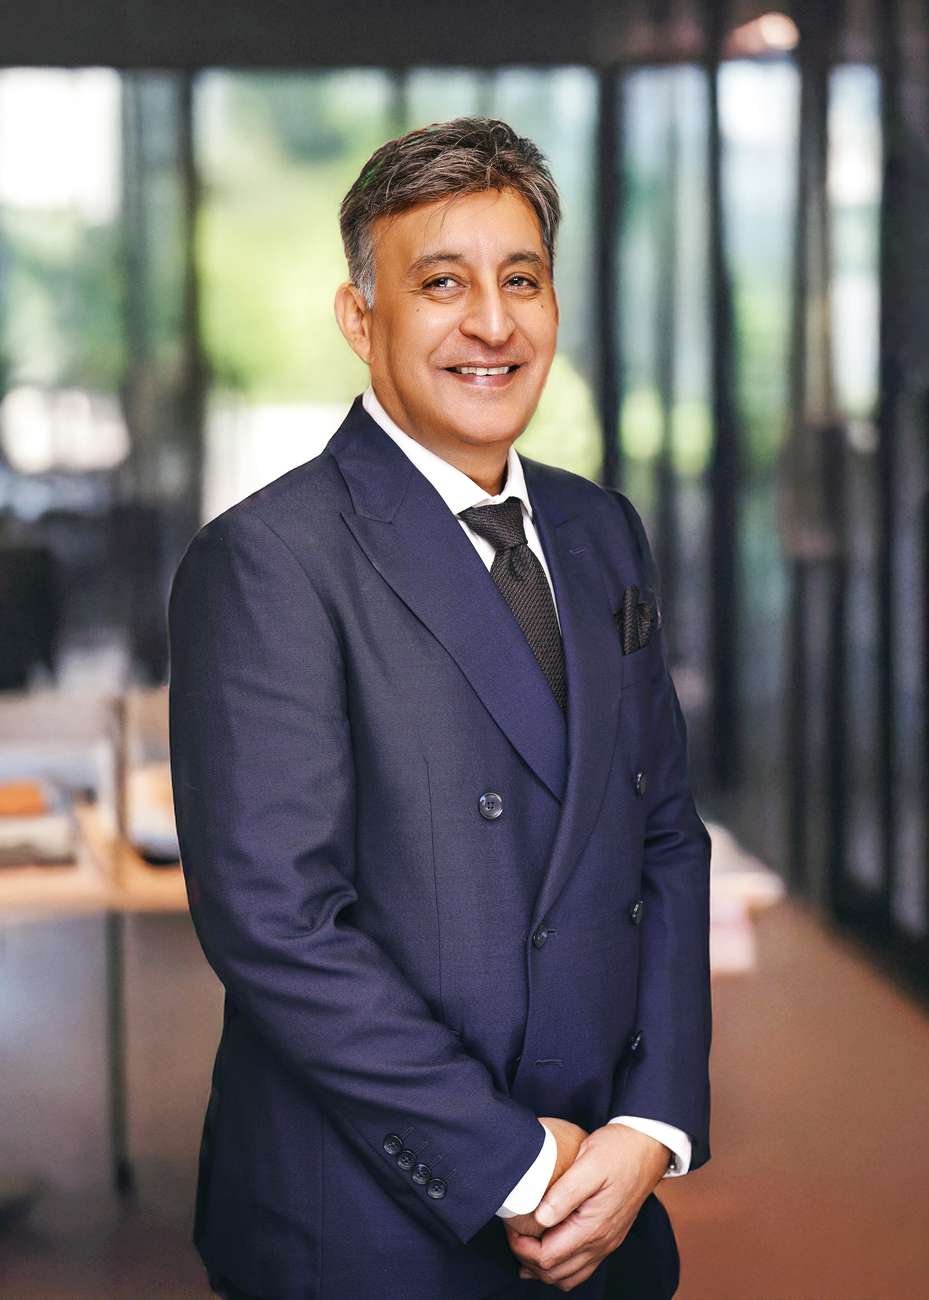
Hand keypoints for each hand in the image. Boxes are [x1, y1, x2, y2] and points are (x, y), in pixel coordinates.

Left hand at [506, 1124, 668, 1290]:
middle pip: (554, 1274)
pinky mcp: (608, 1238)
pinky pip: (581, 1268)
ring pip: (568, 1277)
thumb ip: (564, 1192)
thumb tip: (540, 1217)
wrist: (647, 1147)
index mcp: (593, 1228)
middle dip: (526, 1259)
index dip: (521, 1247)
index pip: (546, 1257)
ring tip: (524, 1246)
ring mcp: (606, 1243)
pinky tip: (548, 1248)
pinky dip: (560, 1266)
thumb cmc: (618, 1150)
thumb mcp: (589, 1162)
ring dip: (542, 1268)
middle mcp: (601, 1243)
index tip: (510, 1226)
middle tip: (512, 1234)